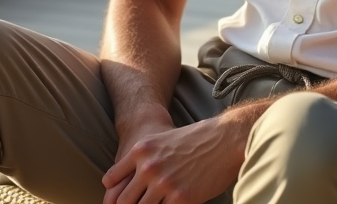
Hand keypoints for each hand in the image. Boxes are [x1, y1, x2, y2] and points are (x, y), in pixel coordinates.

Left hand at [101, 115, 247, 203]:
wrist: (224, 139)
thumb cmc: (196, 139)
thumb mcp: (162, 140)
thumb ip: (143, 158)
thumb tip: (132, 180)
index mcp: (140, 150)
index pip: (112, 179)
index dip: (111, 194)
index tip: (113, 202)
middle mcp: (148, 167)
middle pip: (123, 200)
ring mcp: (164, 184)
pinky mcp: (181, 198)